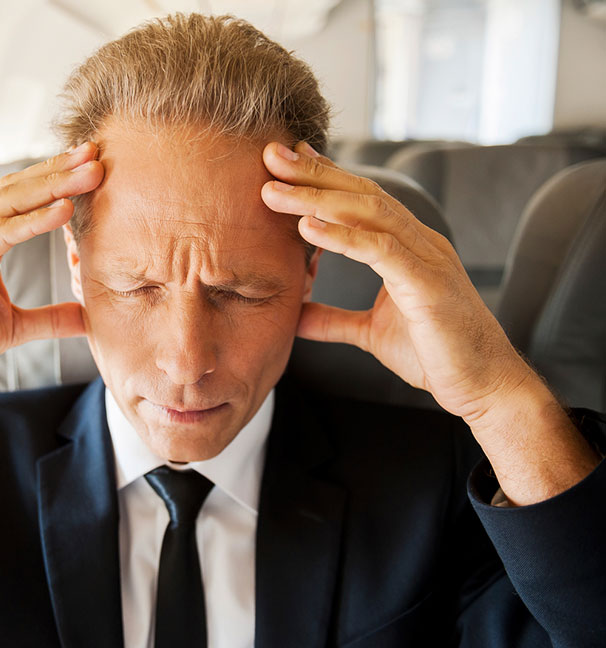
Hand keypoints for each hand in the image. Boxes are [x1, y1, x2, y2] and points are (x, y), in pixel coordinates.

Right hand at [0, 144, 102, 454]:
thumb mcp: (12, 328)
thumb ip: (49, 319)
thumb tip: (87, 318)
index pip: (21, 198)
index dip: (55, 179)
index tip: (92, 165)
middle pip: (18, 189)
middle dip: (58, 170)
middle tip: (95, 152)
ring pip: (8, 203)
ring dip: (51, 185)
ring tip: (87, 173)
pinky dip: (31, 221)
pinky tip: (61, 211)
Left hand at [259, 140, 531, 422]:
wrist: (485, 385)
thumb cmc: (437, 355)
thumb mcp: (370, 333)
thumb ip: (332, 320)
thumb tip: (295, 318)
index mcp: (408, 247)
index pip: (360, 199)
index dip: (323, 176)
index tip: (284, 160)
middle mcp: (419, 242)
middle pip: (360, 194)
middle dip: (313, 173)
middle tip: (270, 155)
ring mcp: (426, 258)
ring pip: (368, 213)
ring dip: (316, 198)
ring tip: (273, 190)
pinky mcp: (427, 283)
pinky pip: (381, 250)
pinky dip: (342, 236)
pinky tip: (307, 227)